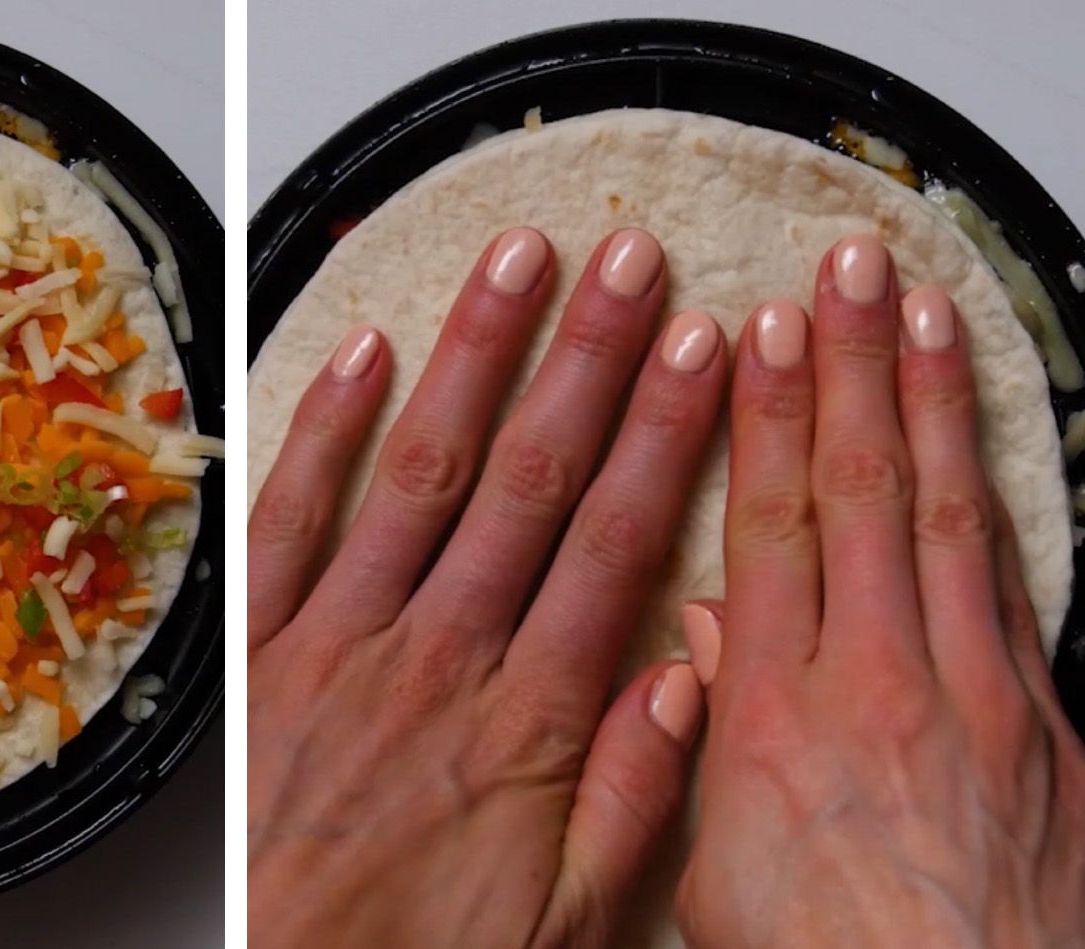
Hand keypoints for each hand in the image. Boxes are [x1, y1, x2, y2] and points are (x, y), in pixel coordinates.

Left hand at [248, 227, 725, 946]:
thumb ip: (634, 803)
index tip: (704, 352)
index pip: (613, 545)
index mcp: (526, 721)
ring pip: (422, 474)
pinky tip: (364, 350)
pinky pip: (289, 522)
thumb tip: (688, 680)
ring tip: (519, 259)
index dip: (664, 437)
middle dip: (589, 362)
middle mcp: (439, 657)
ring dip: (475, 358)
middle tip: (631, 261)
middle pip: (530, 483)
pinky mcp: (254, 651)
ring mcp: (338, 643)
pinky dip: (325, 432)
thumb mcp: (567, 926)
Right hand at [678, 235, 1084, 947]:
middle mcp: (874, 679)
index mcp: (773, 715)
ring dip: (929, 403)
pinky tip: (983, 437)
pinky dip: (995, 497)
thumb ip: (700, 733)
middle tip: (845, 271)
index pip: (769, 529)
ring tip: (921, 309)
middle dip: (848, 369)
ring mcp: (971, 690)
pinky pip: (1012, 582)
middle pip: (858, 493)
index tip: (758, 336)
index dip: (760, 421)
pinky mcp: (1043, 719)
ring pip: (945, 515)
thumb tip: (701, 633)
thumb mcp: (713, 862)